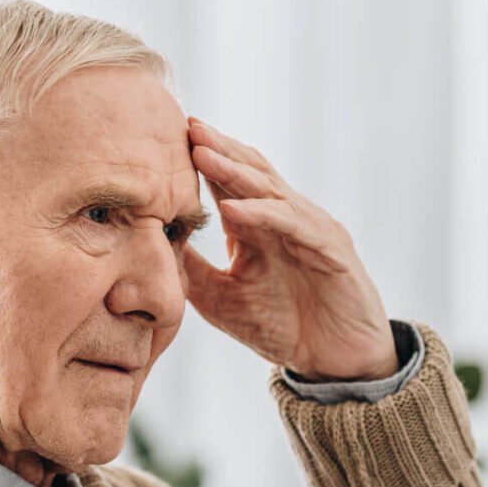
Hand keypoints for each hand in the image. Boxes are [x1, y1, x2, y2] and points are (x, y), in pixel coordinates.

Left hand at [183, 118, 397, 381]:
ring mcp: (311, 230)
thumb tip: (150, 246)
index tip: (164, 139)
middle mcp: (286, 220)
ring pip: (270, 191)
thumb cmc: (285, 329)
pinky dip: (262, 215)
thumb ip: (194, 271)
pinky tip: (232, 209)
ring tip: (201, 153)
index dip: (201, 160)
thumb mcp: (223, 300)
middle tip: (184, 125)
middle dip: (217, 148)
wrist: (337, 361)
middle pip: (250, 172)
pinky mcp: (331, 250)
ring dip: (234, 171)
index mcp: (260, 227)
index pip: (228, 183)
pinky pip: (293, 225)